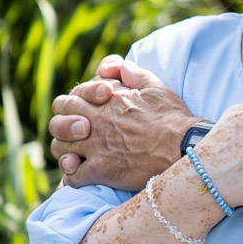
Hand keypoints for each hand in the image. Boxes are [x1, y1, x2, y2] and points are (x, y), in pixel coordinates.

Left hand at [50, 57, 192, 189]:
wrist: (183, 146)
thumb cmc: (173, 117)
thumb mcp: (154, 85)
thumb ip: (131, 72)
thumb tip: (115, 67)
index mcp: (106, 100)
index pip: (70, 98)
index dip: (73, 105)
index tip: (85, 113)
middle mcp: (96, 121)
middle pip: (58, 122)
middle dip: (62, 127)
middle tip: (77, 134)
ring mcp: (96, 147)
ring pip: (60, 149)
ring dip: (65, 152)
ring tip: (76, 156)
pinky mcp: (101, 171)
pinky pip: (72, 176)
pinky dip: (73, 177)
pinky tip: (82, 176)